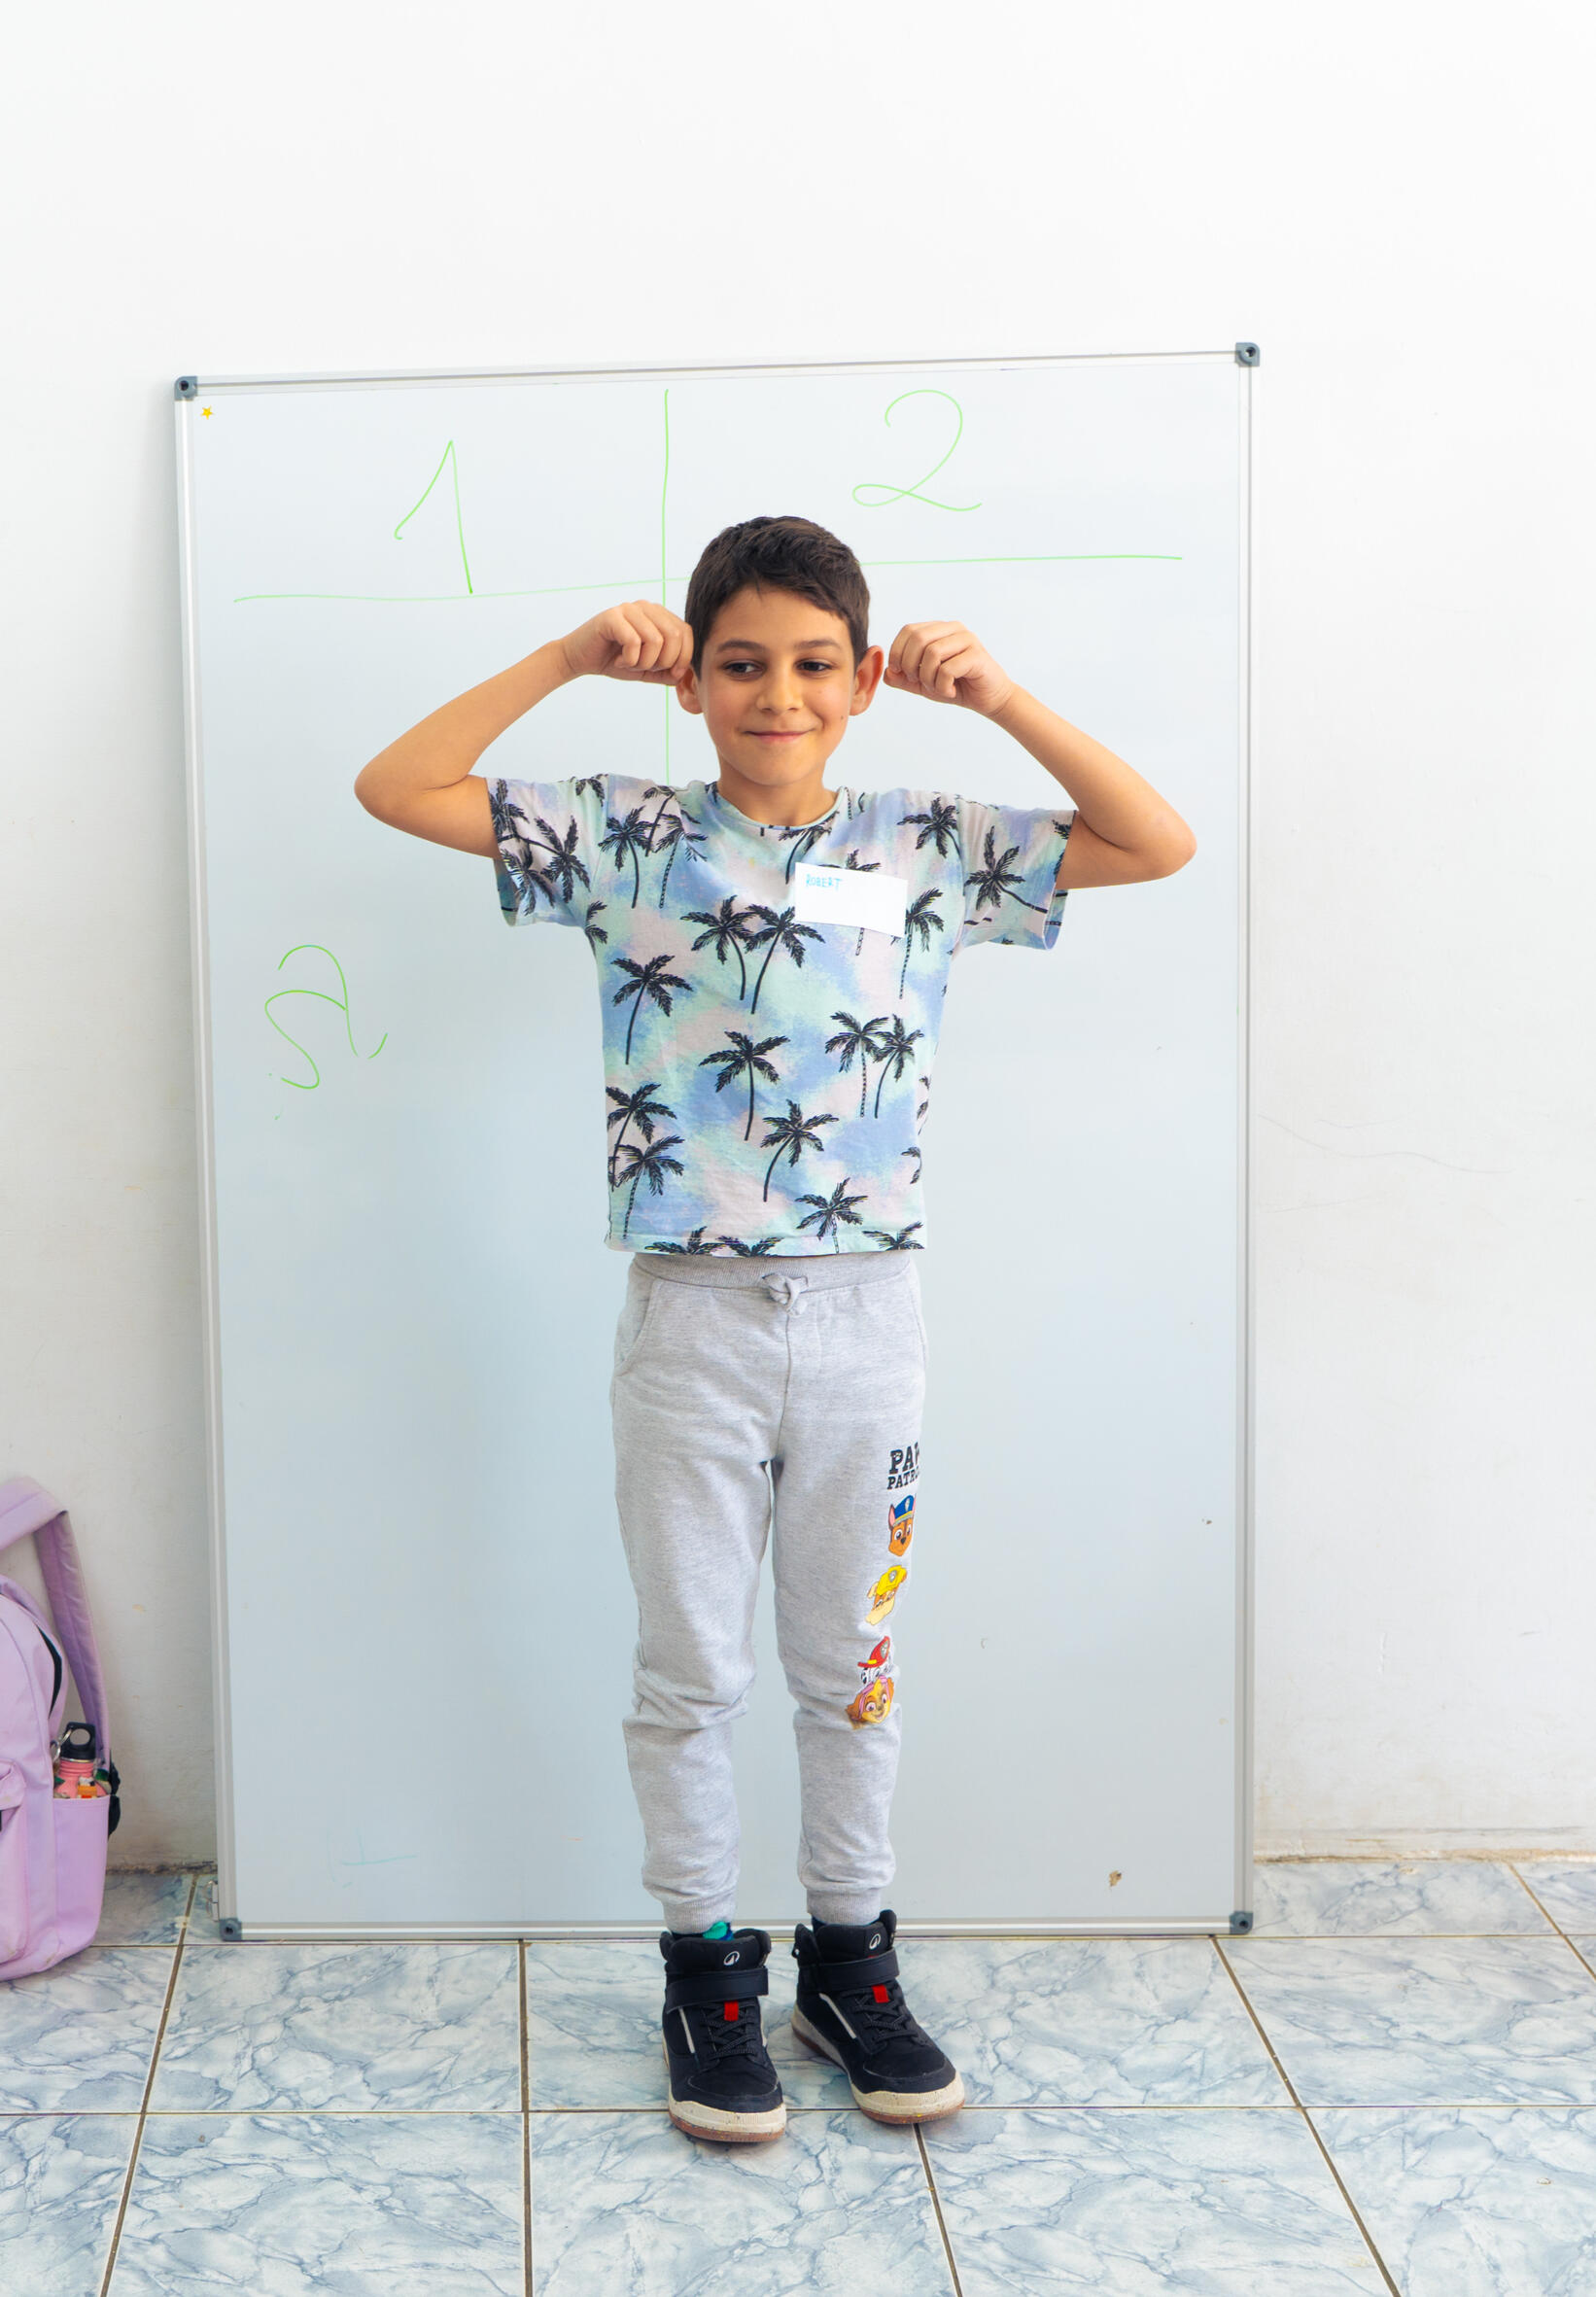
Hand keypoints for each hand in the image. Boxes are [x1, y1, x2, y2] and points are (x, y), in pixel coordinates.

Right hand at [559, 601, 693, 685]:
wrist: (580, 659)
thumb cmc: (615, 661)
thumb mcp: (648, 670)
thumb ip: (668, 671)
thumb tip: (686, 673)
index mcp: (659, 615)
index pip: (686, 633)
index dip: (683, 658)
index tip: (667, 673)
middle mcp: (647, 607)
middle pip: (674, 636)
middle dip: (663, 662)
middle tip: (644, 668)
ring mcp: (629, 609)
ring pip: (656, 640)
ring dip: (644, 663)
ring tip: (630, 664)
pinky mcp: (612, 616)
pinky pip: (634, 641)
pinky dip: (630, 660)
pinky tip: (619, 660)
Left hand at [884, 621, 1014, 715]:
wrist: (988, 699)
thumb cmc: (956, 686)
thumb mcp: (923, 684)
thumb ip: (903, 678)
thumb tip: (887, 672)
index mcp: (938, 630)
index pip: (908, 630)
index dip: (897, 652)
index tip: (899, 672)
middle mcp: (953, 629)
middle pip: (918, 638)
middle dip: (910, 665)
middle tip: (919, 682)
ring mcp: (967, 639)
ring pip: (932, 653)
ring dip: (928, 678)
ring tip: (938, 688)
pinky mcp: (977, 655)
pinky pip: (948, 668)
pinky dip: (943, 685)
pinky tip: (951, 691)